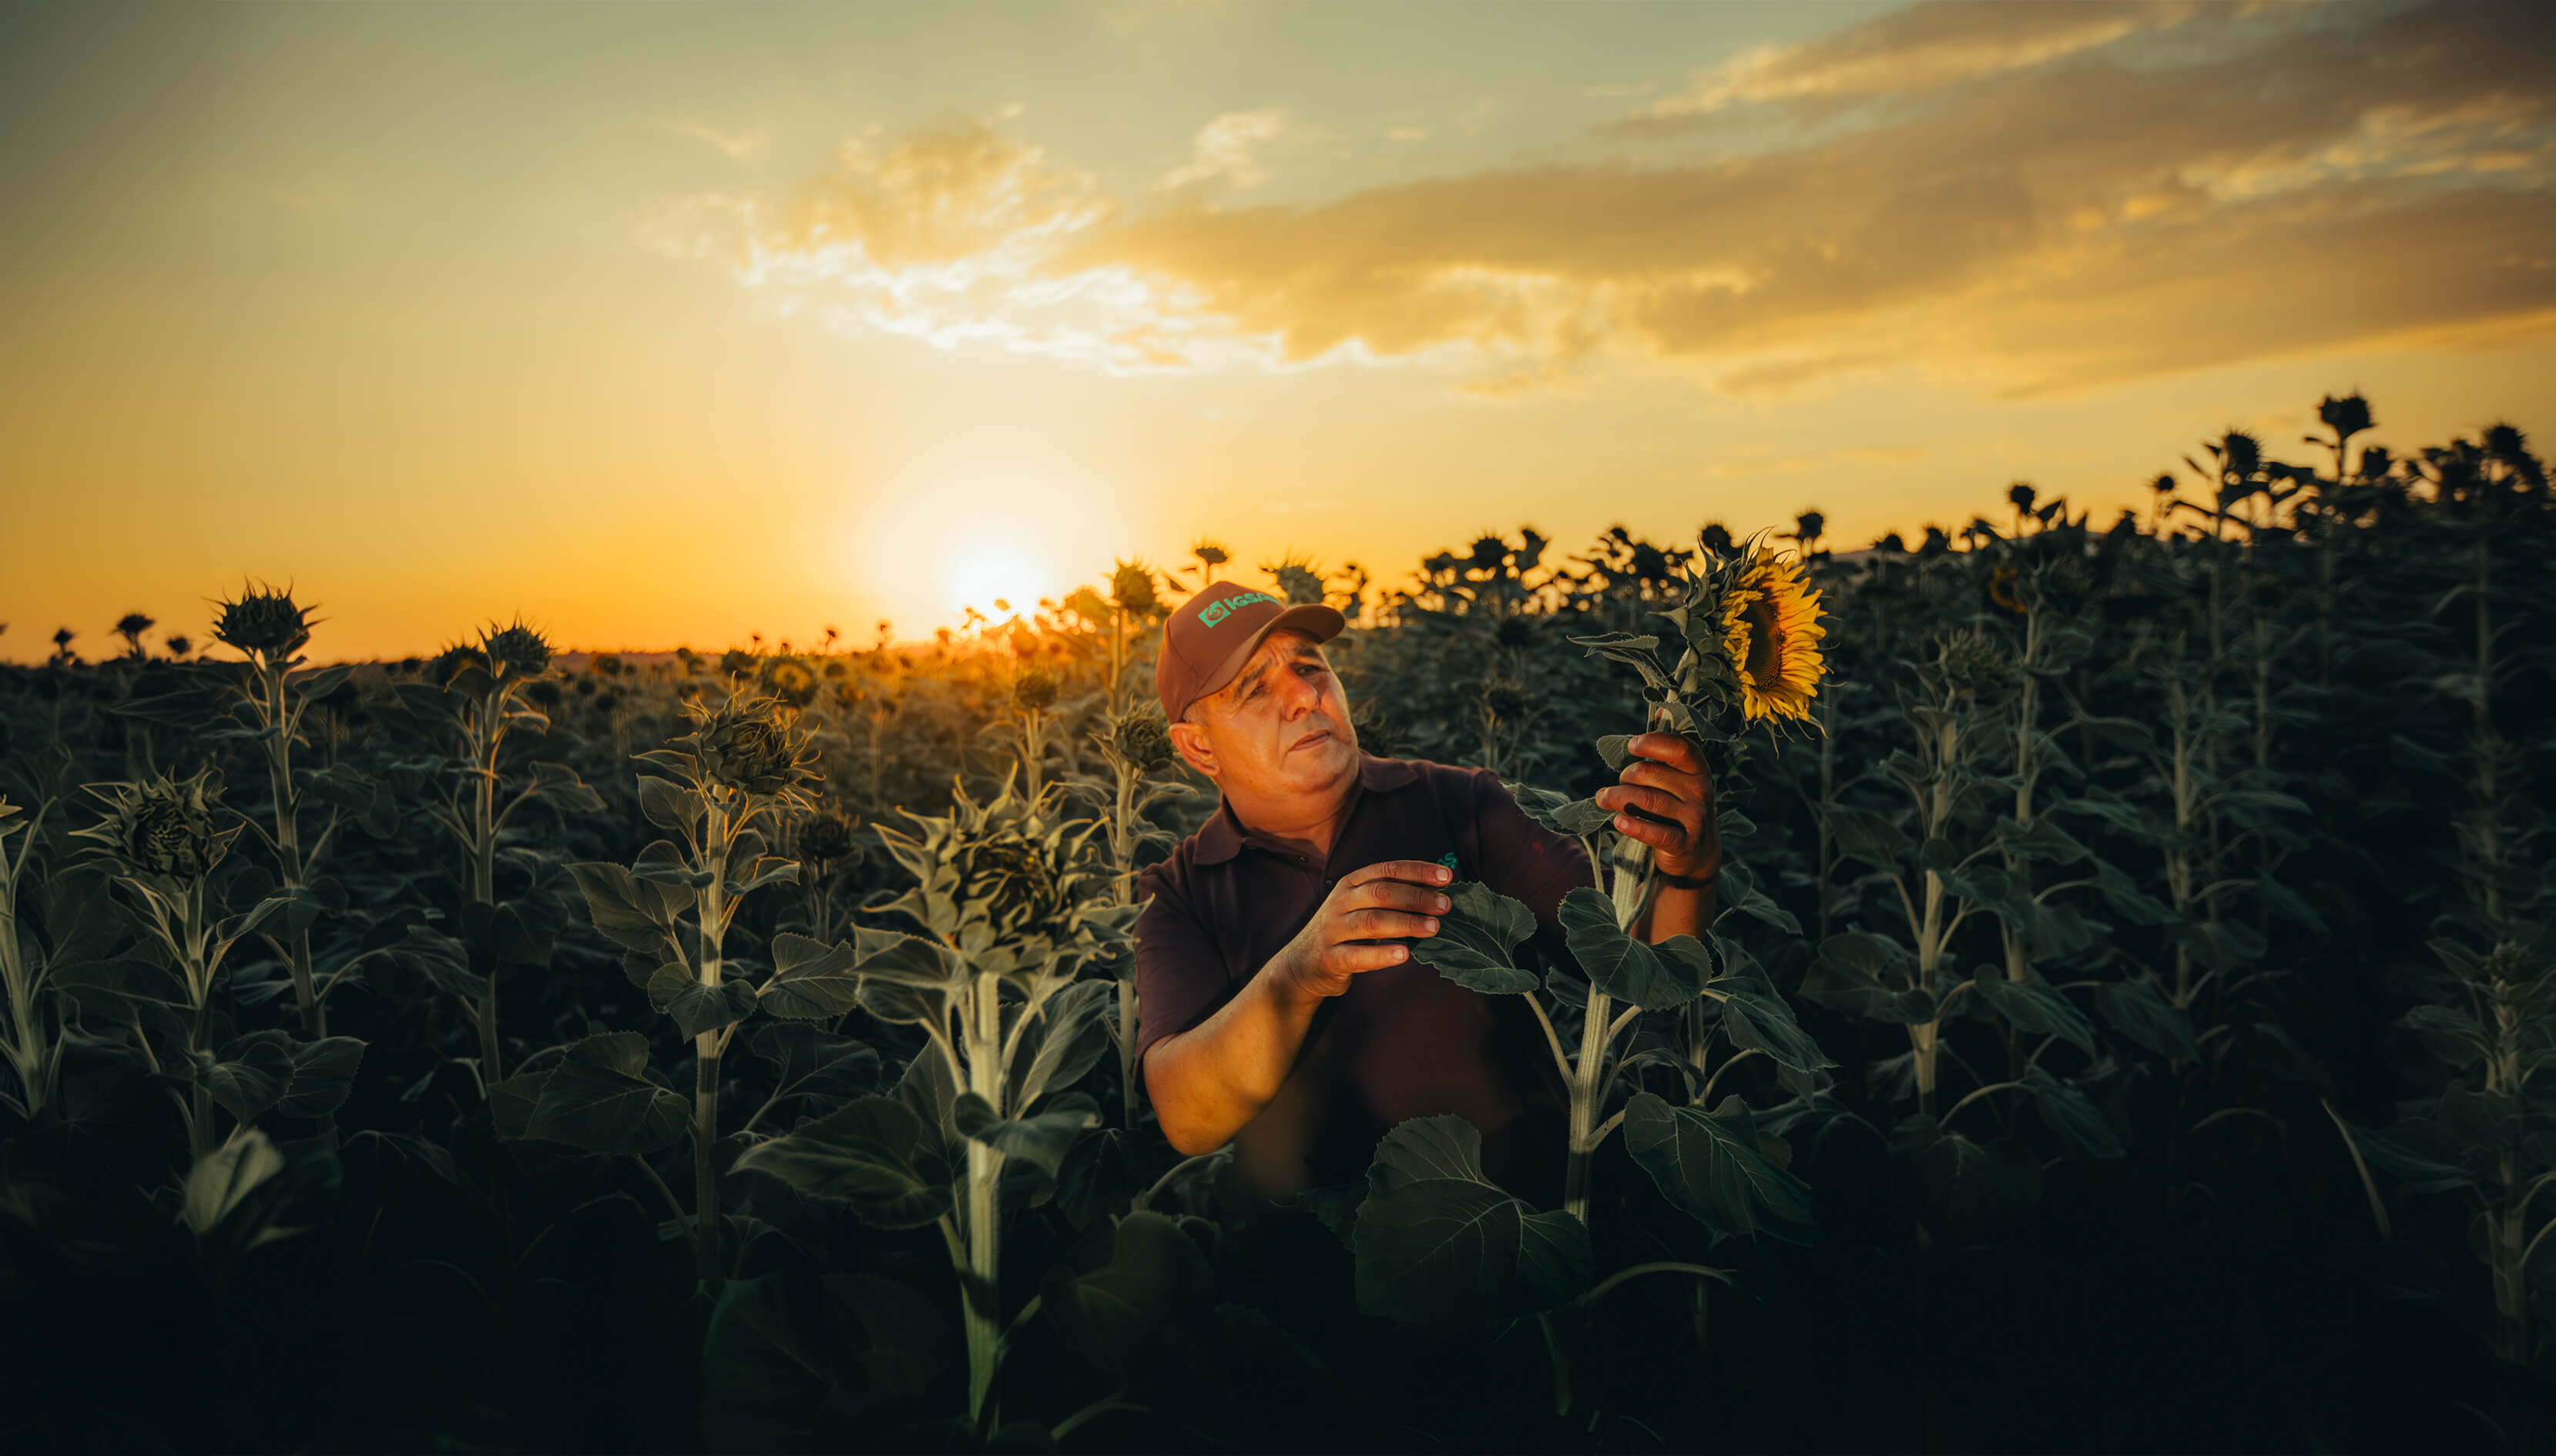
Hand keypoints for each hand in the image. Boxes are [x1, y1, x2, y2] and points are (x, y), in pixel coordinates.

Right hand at [1273, 859, 1454, 999]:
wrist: (1300, 965)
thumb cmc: (1343, 933)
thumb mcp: (1359, 907)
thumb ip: (1389, 898)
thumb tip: (1437, 891)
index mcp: (1350, 884)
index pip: (1387, 870)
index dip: (1417, 871)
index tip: (1446, 876)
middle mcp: (1339, 902)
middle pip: (1381, 893)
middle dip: (1416, 897)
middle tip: (1445, 905)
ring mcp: (1332, 930)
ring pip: (1371, 921)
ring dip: (1406, 923)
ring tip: (1434, 928)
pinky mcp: (1329, 958)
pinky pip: (1357, 955)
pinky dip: (1382, 955)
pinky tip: (1405, 954)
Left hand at [1594, 732, 1719, 883]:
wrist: (1697, 854)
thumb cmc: (1678, 806)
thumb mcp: (1678, 778)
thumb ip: (1666, 749)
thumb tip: (1660, 709)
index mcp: (1698, 770)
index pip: (1681, 748)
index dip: (1654, 743)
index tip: (1632, 745)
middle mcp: (1700, 791)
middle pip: (1652, 774)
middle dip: (1626, 777)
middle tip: (1615, 785)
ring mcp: (1694, 818)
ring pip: (1647, 800)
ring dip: (1618, 797)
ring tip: (1603, 798)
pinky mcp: (1683, 844)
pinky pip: (1654, 832)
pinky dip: (1632, 825)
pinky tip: (1618, 821)